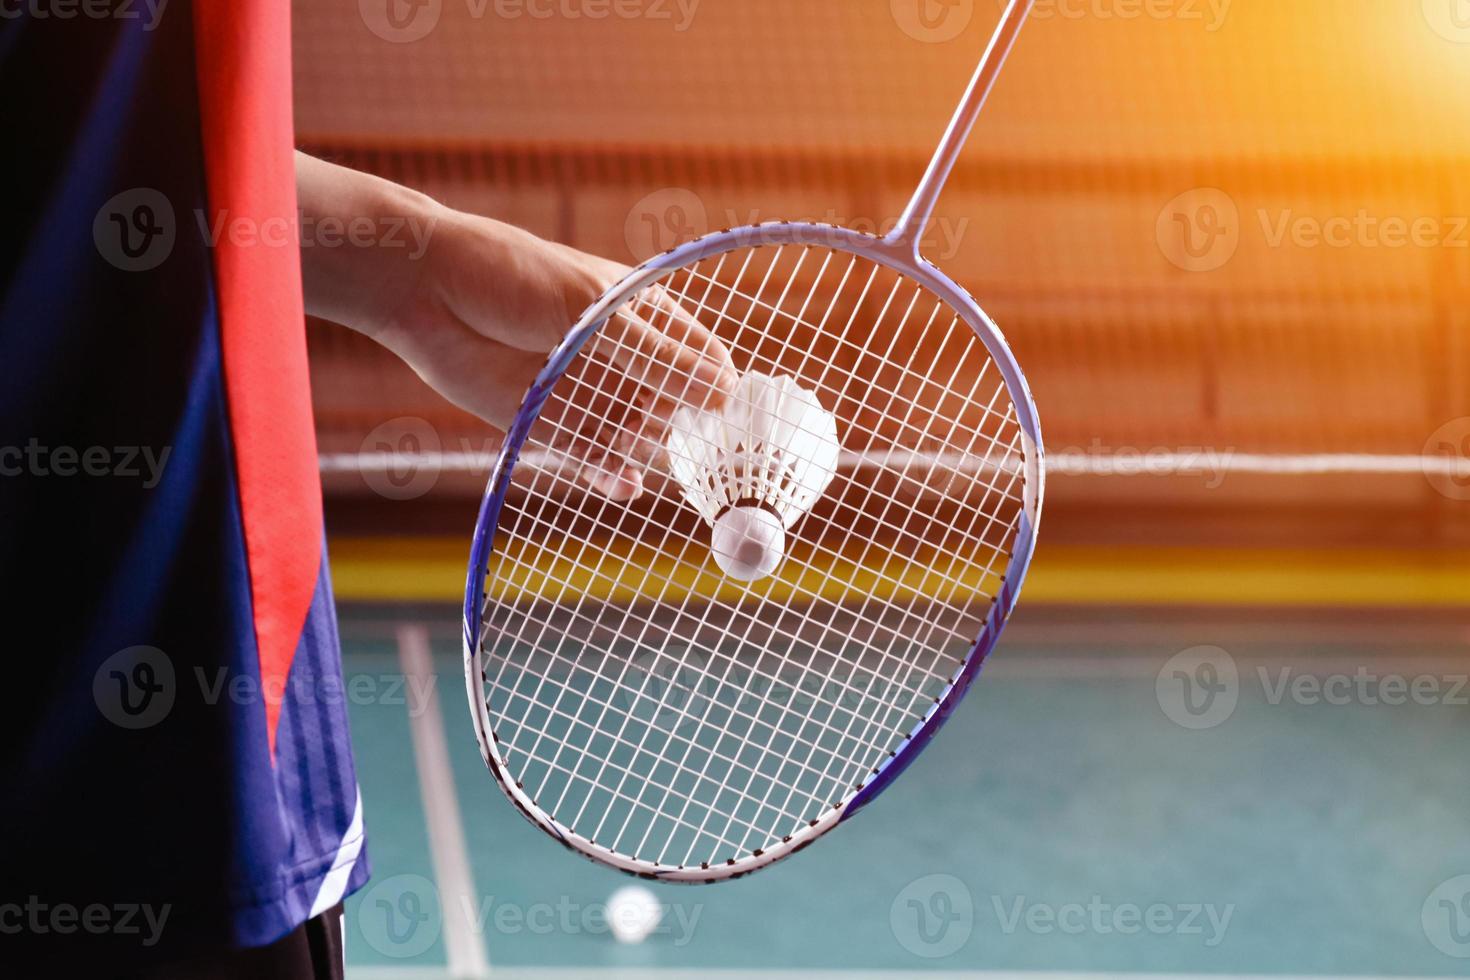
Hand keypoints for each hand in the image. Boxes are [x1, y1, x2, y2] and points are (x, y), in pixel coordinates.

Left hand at [297, 154, 736, 499]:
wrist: (424, 293)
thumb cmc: (512, 277)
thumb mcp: (593, 309)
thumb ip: (656, 355)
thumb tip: (722, 393)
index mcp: (643, 316)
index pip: (704, 360)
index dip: (723, 393)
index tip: (738, 430)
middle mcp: (623, 358)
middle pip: (676, 407)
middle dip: (691, 435)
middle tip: (708, 467)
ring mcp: (589, 392)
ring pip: (637, 436)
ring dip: (647, 454)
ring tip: (653, 467)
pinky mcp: (551, 424)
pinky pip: (594, 459)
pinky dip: (610, 475)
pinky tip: (622, 485)